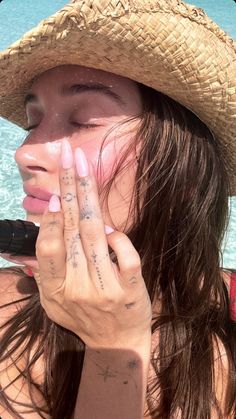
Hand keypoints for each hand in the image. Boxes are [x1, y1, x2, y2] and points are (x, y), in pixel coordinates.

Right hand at [33, 141, 151, 349]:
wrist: (117, 343)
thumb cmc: (83, 316)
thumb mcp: (54, 302)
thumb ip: (45, 269)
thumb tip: (43, 229)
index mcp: (56, 289)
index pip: (50, 247)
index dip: (52, 219)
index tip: (57, 195)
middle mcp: (79, 287)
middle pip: (73, 229)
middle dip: (70, 187)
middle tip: (69, 157)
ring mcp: (107, 287)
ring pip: (96, 235)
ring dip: (91, 198)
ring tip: (84, 169)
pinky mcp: (131, 288)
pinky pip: (126, 253)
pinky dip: (119, 237)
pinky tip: (111, 229)